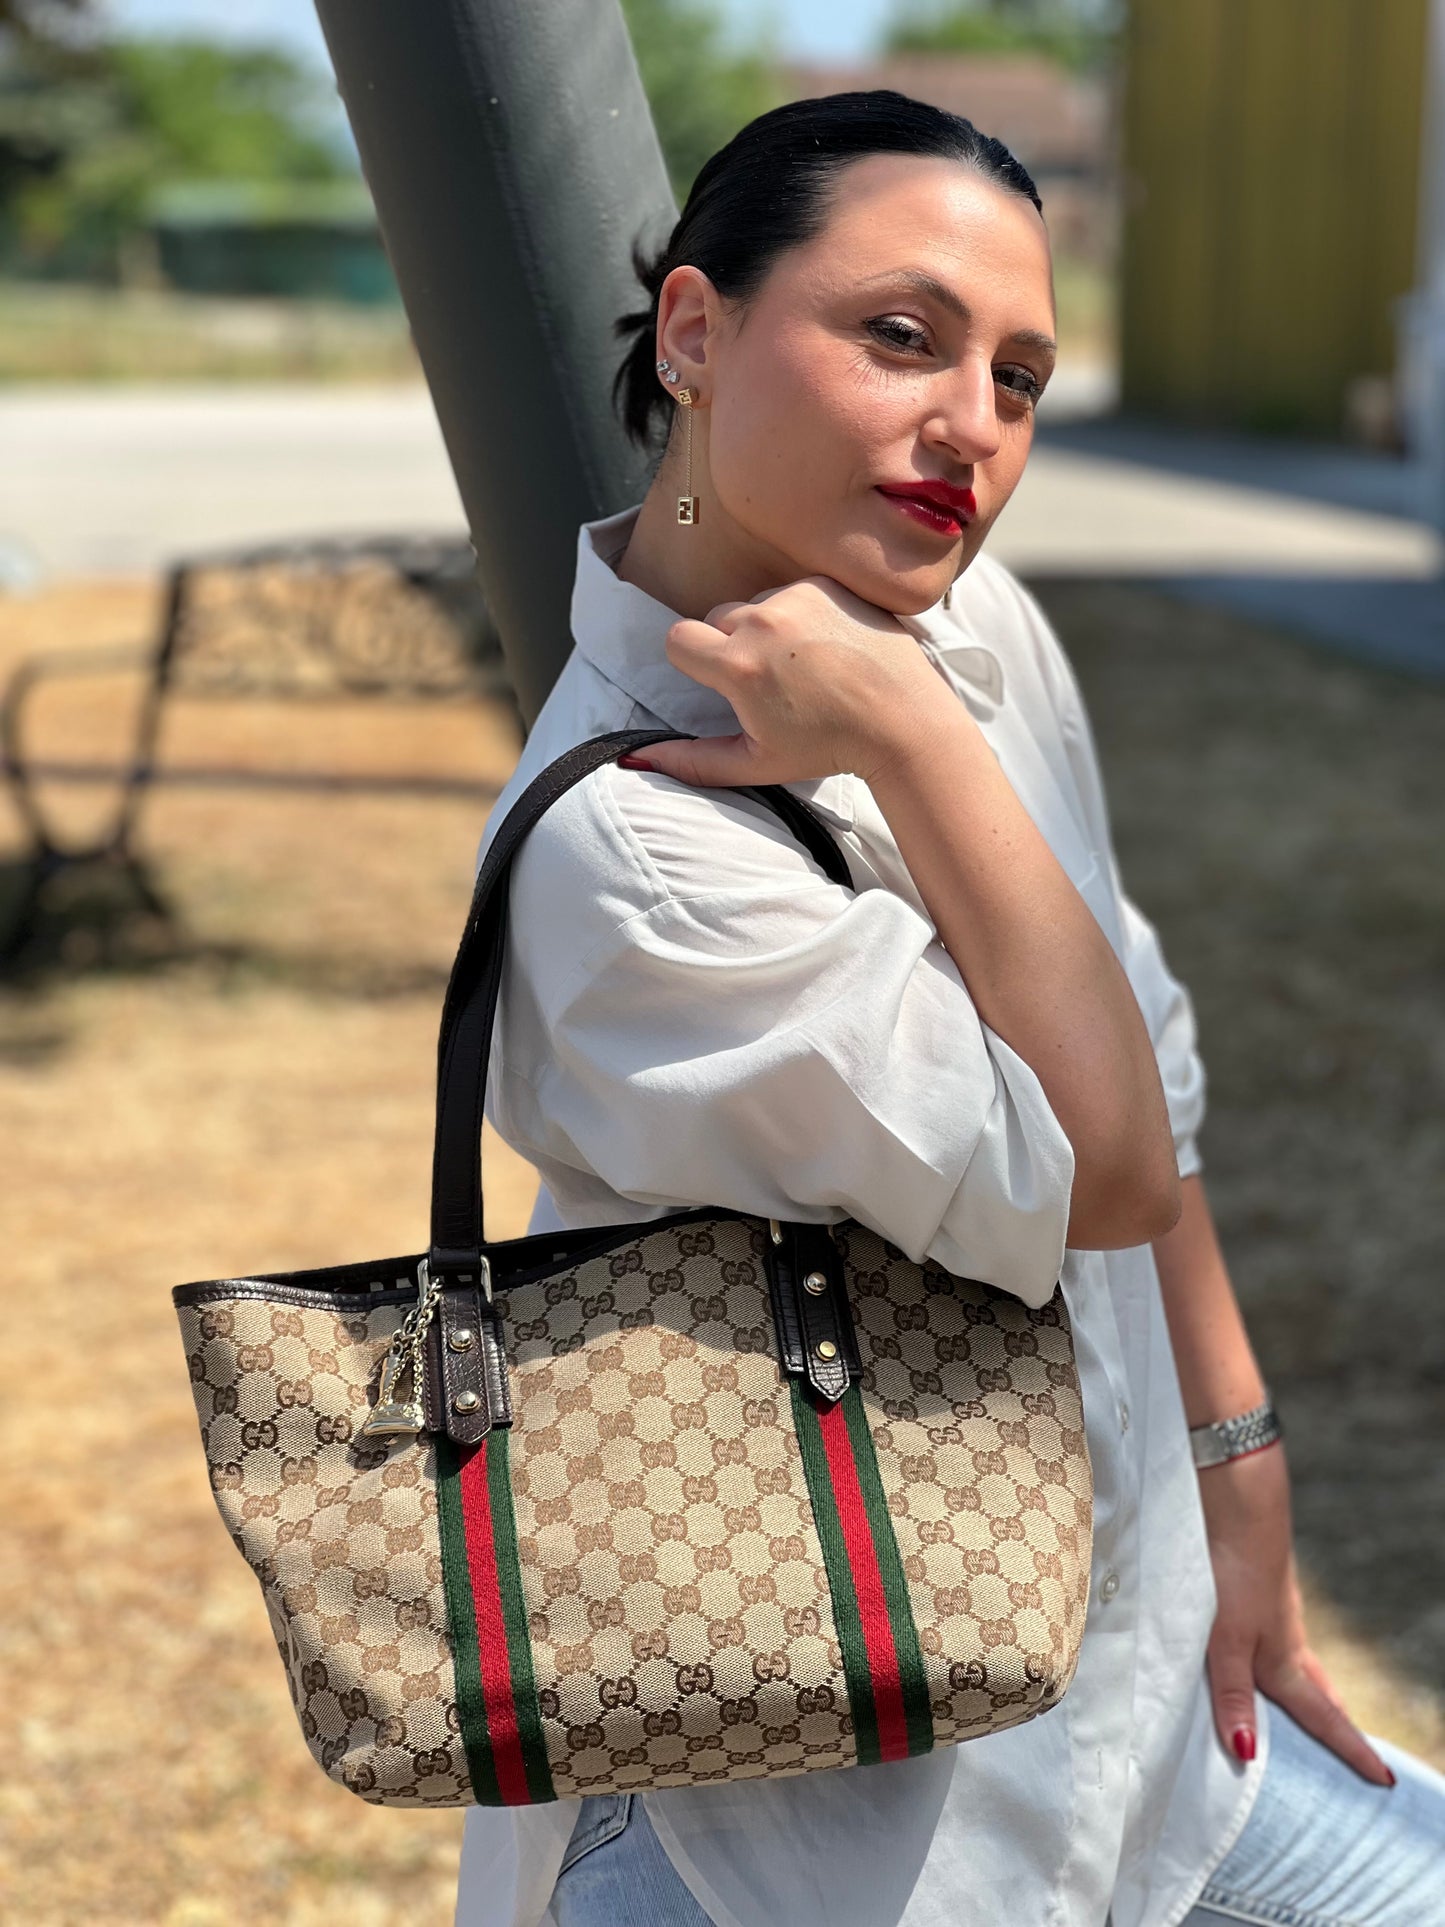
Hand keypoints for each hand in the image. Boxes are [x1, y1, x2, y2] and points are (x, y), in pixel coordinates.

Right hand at [624, 576, 955, 789]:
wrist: (904, 720)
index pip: (678, 639)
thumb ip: (692, 761)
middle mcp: (763, 619)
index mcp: (739, 665)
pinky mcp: (828, 583)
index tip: (718, 682)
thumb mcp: (757, 764)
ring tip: (801, 665)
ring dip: (765, 627)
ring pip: (754, 602)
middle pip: (716, 619)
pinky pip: (792, 591)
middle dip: (730, 646)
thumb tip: (635, 759)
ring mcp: (798, 596)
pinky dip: (799, 614)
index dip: (691, 661)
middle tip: (768, 682)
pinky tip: (825, 647)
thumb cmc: (830, 748)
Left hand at [1200, 1442, 1393, 1785]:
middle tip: (1351, 1748)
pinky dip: (1275, 1651)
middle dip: (1332, 1720)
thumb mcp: (1226, 1638)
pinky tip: (1255, 1641)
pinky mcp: (1252, 1580)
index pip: (1323, 1715)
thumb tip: (1247, 1752)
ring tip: (1305, 1706)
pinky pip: (1271, 1630)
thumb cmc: (1232, 1569)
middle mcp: (1284, 1635)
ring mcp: (1270, 1606)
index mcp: (1283, 1658)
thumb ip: (1232, 1692)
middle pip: (1315, 1688)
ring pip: (1295, 1658)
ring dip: (1303, 1687)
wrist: (1235, 1498)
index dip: (1351, 1748)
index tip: (1384, 1779)